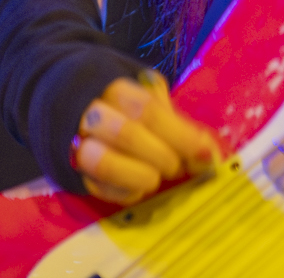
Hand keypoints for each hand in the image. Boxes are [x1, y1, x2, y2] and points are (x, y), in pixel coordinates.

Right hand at [74, 73, 220, 202]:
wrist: (76, 112)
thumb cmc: (128, 109)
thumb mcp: (153, 104)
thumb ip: (180, 124)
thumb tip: (209, 153)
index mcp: (116, 90)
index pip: (149, 111)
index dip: (181, 136)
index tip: (203, 155)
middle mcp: (92, 114)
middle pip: (128, 134)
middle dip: (162, 157)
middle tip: (177, 166)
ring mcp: (77, 144)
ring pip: (106, 163)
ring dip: (143, 177)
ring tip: (156, 176)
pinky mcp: (74, 174)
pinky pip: (101, 190)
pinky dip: (127, 192)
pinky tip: (137, 186)